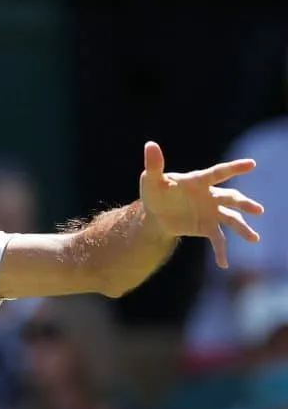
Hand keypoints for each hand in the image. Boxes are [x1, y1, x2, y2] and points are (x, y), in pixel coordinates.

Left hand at [139, 141, 263, 268]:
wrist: (156, 213)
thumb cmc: (155, 192)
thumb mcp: (152, 180)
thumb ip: (154, 165)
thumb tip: (150, 144)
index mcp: (199, 181)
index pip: (218, 173)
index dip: (234, 168)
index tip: (251, 164)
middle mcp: (211, 195)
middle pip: (231, 198)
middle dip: (244, 204)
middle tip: (258, 210)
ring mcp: (212, 211)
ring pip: (231, 219)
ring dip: (243, 229)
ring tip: (254, 239)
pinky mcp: (208, 226)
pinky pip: (218, 239)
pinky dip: (221, 251)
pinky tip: (223, 264)